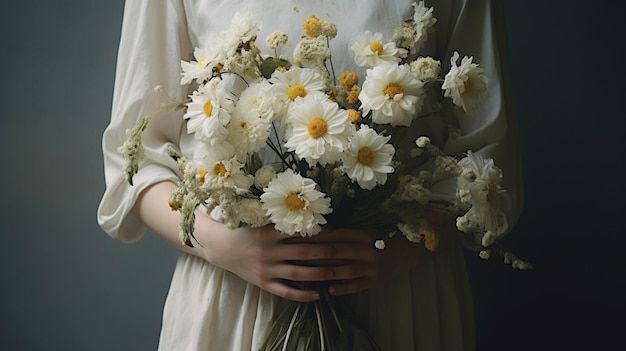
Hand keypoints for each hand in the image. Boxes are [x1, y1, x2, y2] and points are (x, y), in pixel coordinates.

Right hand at [199, 223, 341, 301]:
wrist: (220, 247)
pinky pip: (285, 291)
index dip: (320, 232)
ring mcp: (266, 269)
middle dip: (326, 252)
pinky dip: (302, 294)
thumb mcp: (261, 221)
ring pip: (297, 273)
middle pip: (303, 252)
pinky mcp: (263, 283)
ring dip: (319, 274)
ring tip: (336, 274)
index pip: (300, 232)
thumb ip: (282, 222)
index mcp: (269, 232)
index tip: (339, 231)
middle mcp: (268, 251)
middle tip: (346, 252)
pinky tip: (317, 295)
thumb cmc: (245, 230)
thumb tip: (311, 216)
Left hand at [297, 228, 425, 296]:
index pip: (332, 235)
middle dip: (312, 255)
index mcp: (360, 234)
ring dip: (323, 273)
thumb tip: (313, 233)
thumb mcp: (360, 234)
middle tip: (293, 258)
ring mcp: (370, 266)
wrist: (402, 254)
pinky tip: (329, 290)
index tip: (295, 240)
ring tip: (305, 276)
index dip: (313, 237)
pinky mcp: (373, 280)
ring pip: (343, 270)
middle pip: (334, 252)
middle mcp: (364, 249)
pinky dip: (342, 287)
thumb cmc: (375, 243)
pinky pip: (356, 284)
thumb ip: (340, 235)